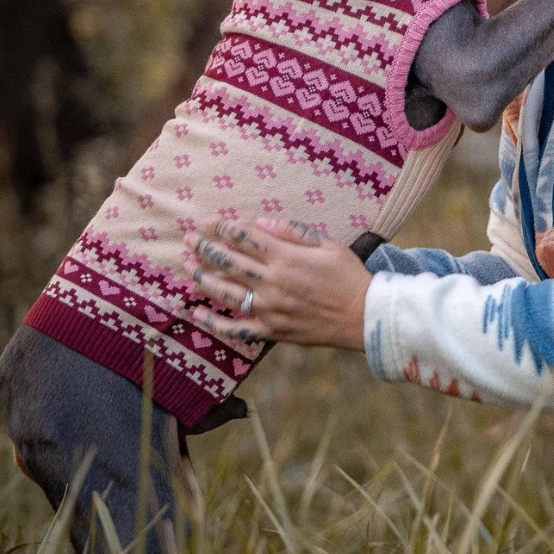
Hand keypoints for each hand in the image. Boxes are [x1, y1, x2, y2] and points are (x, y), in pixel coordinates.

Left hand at [183, 217, 371, 350]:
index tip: (209, 221)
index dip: (223, 228)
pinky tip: (199, 313)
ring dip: (203, 279)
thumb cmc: (349, 275)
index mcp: (286, 258)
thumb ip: (292, 231)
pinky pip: (237, 329)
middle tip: (188, 238)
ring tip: (188, 267)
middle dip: (205, 248)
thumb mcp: (326, 243)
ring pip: (227, 293)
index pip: (245, 239)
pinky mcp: (273, 332)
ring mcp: (270, 310)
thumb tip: (261, 222)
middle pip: (229, 263)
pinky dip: (215, 323)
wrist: (365, 316)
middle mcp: (273, 283)